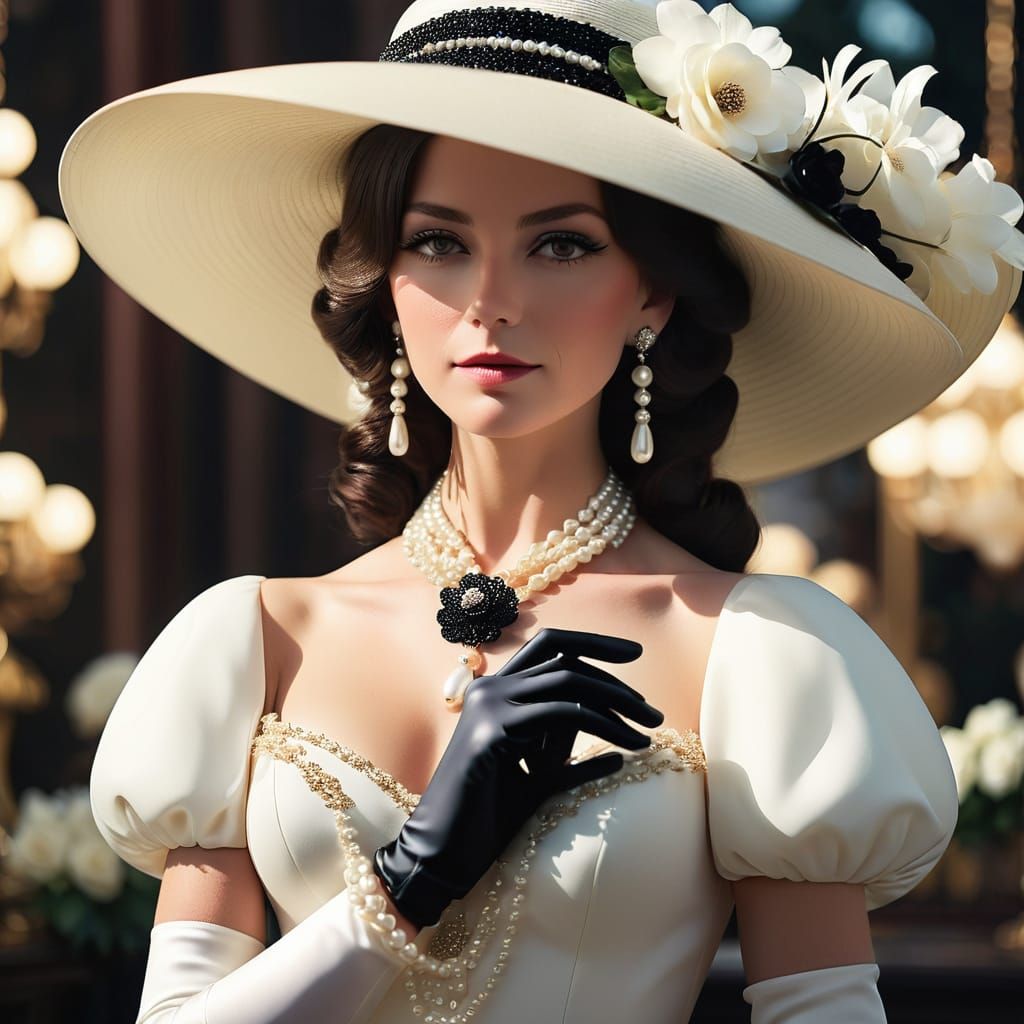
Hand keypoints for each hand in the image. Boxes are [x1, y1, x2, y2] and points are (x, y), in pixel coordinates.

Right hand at [372, 628, 663, 927]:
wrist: (441, 853)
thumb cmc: (486, 820)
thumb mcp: (540, 784)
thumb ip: (572, 764)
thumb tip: (619, 757)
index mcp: (496, 693)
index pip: (549, 645)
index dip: (593, 643)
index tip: (635, 653)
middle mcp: (490, 689)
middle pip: (565, 658)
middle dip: (615, 680)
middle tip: (653, 712)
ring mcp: (490, 706)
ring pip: (569, 682)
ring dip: (617, 703)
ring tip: (649, 729)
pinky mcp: (495, 731)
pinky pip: (564, 714)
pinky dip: (604, 727)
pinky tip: (628, 749)